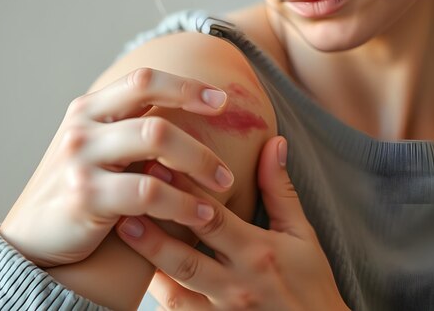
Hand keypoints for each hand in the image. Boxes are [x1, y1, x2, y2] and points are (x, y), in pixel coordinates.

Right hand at [0, 67, 235, 266]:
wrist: (33, 242)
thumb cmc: (80, 192)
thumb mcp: (99, 151)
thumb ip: (132, 130)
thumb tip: (190, 114)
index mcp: (89, 109)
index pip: (144, 81)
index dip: (187, 87)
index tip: (223, 101)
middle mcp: (83, 127)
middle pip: (157, 116)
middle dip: (200, 145)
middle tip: (226, 171)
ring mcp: (80, 158)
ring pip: (156, 143)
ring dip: (199, 167)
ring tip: (222, 190)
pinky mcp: (84, 194)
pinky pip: (148, 191)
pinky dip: (182, 203)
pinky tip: (200, 215)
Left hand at [117, 137, 349, 310]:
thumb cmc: (311, 282)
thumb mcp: (302, 234)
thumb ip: (281, 190)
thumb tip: (274, 142)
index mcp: (259, 252)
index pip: (214, 218)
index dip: (184, 193)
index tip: (157, 165)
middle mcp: (237, 283)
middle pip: (186, 253)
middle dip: (154, 225)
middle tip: (125, 197)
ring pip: (175, 287)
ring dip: (148, 259)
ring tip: (123, 230)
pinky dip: (158, 292)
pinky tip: (140, 271)